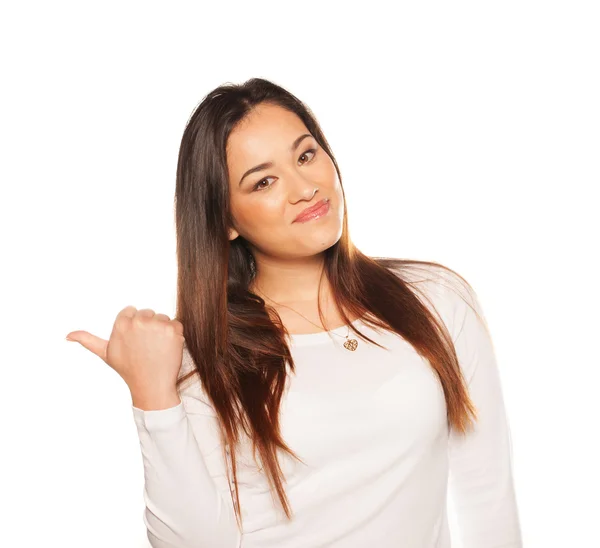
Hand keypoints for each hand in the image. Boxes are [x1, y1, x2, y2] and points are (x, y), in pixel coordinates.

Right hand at [66, 306, 183, 407]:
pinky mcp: (173, 330)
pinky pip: (176, 324)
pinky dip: (175, 335)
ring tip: (156, 348)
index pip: (131, 311)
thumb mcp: (106, 354)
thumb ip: (88, 341)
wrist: (151, 386)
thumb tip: (67, 336)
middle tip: (146, 346)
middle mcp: (138, 321)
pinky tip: (167, 348)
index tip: (135, 340)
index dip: (134, 325)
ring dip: (162, 331)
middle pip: (148, 313)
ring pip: (162, 318)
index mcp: (121, 324)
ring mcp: (157, 325)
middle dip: (148, 326)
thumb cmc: (129, 369)